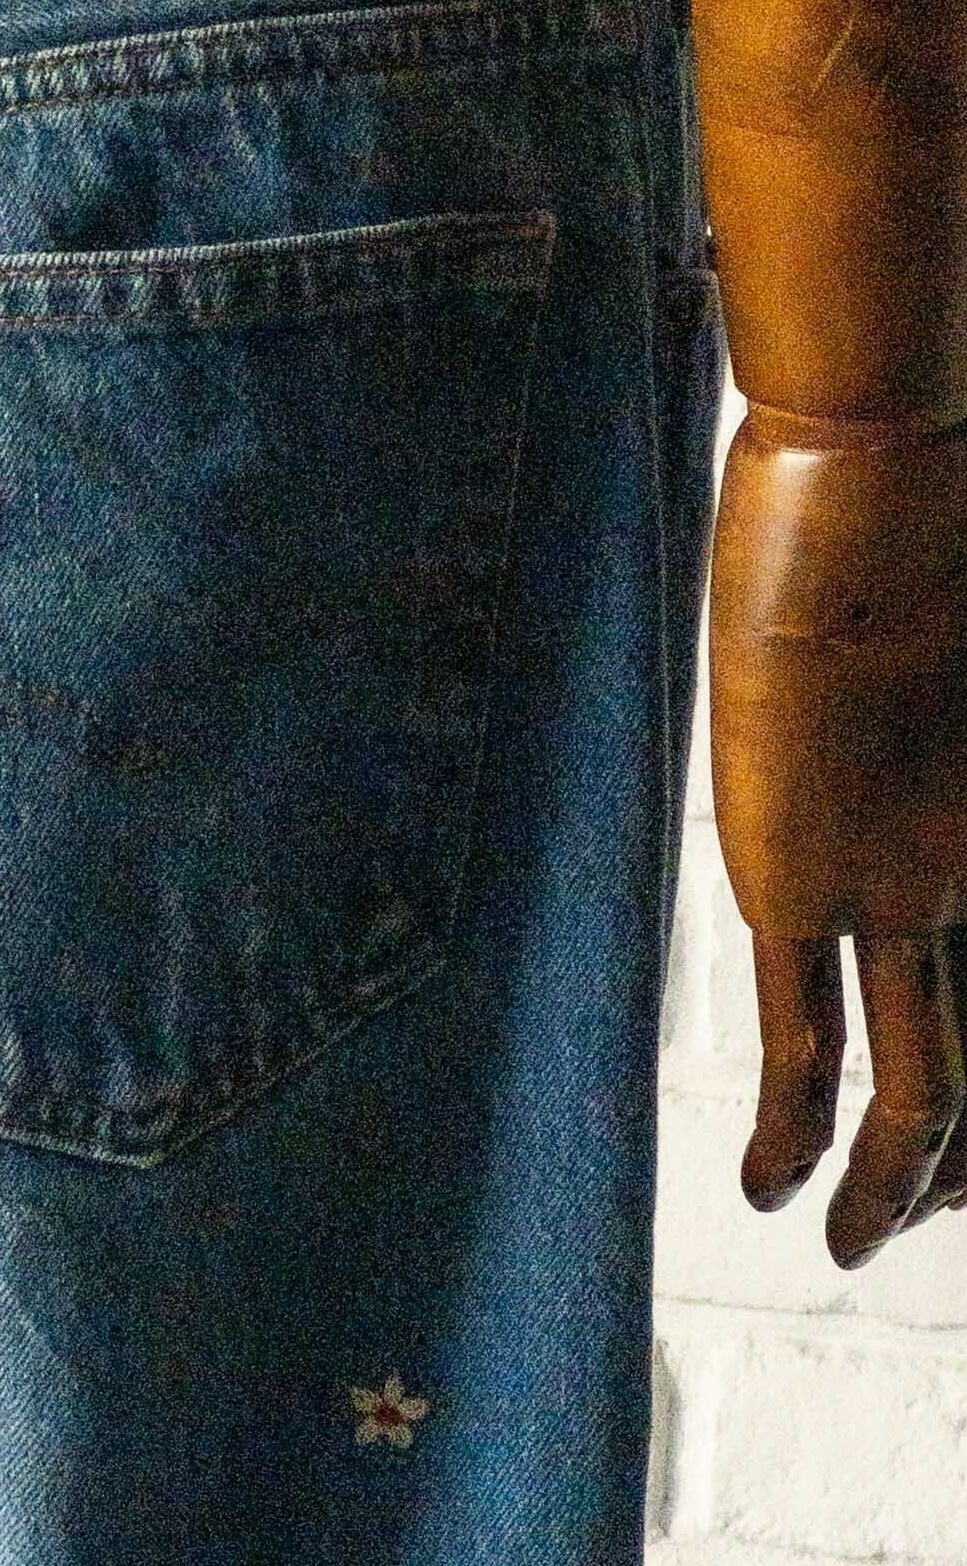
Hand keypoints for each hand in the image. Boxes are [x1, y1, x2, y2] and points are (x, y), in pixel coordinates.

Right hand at [707, 407, 966, 1266]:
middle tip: (923, 1217)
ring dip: (895, 1189)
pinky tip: (767, 1191)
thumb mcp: (917, 618)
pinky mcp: (808, 875)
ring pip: (928, 1092)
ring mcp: (903, 881)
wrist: (881, 475)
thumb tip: (884, 638)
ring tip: (852, 1240)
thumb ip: (910, 676)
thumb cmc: (906, 503)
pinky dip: (797, 1137)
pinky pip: (811, 1042)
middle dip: (966, 1164)